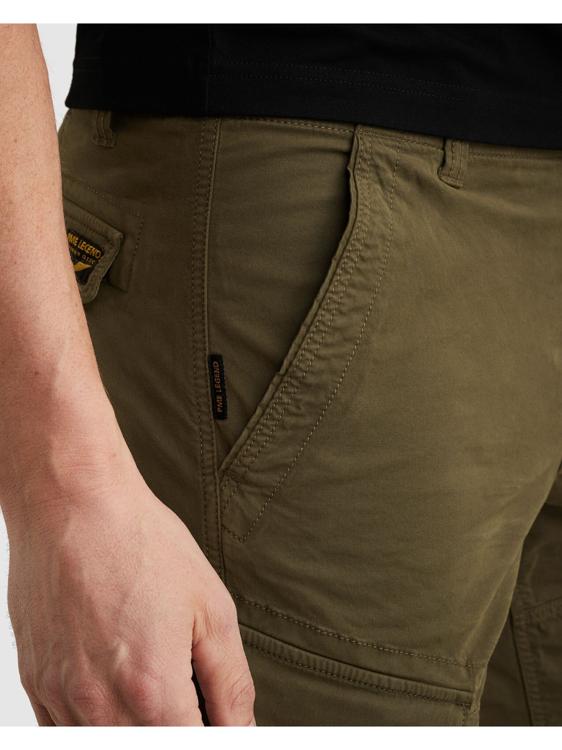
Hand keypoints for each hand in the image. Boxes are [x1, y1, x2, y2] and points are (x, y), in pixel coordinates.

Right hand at [5, 451, 254, 725]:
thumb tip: (242, 729)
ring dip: (135, 729)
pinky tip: (115, 688)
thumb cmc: (139, 543)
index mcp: (153, 691)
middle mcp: (100, 707)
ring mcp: (61, 698)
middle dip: (175, 728)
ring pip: (104, 747)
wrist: (73, 502)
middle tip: (187, 696)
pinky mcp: (36, 683)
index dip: (213, 738)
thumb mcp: (210, 607)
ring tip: (150, 680)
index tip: (216, 721)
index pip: (191, 749)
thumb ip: (231, 682)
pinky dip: (96, 725)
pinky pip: (64, 735)